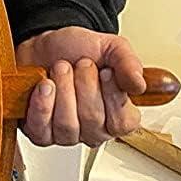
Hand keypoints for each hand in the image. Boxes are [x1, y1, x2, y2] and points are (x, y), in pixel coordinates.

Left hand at [15, 27, 145, 146]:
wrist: (43, 46)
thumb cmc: (76, 51)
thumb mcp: (110, 48)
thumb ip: (128, 63)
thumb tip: (139, 85)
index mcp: (118, 114)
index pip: (124, 122)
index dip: (113, 95)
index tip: (105, 71)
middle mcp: (94, 129)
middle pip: (93, 120)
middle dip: (84, 84)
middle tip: (80, 64)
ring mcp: (67, 134)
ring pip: (67, 125)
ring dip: (63, 89)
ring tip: (61, 68)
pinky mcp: (41, 133)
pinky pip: (42, 129)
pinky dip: (42, 103)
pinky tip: (45, 85)